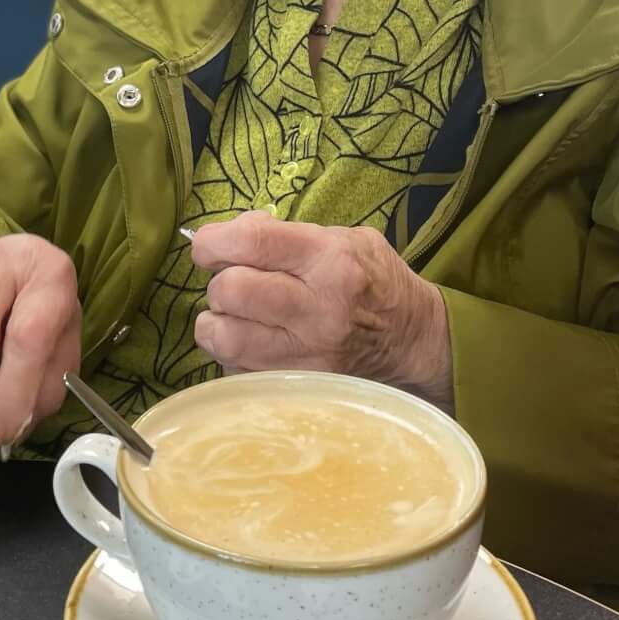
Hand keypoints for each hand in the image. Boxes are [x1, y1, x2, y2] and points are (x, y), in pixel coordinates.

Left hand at [188, 212, 451, 404]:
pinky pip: (238, 371)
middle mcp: (318, 309)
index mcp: (329, 260)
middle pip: (231, 291)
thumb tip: (230, 233)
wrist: (411, 339)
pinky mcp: (299, 387)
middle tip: (233, 283)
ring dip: (218, 323)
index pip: (251, 242)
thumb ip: (283, 232)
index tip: (208, 247)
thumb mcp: (342, 237)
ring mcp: (308, 355)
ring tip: (236, 316)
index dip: (213, 242)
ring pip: (225, 338)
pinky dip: (235, 356)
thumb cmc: (372, 280)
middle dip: (220, 283)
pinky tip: (255, 343)